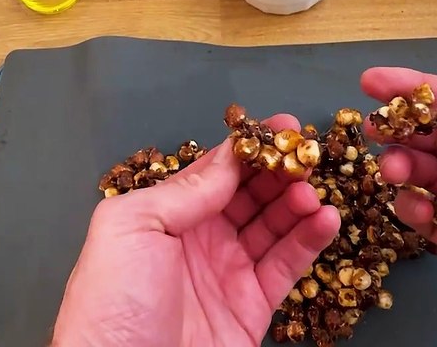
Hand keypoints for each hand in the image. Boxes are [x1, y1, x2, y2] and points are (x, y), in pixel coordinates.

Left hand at [52, 115, 340, 346]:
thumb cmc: (110, 305)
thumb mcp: (131, 227)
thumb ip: (183, 190)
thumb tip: (228, 158)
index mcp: (162, 216)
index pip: (215, 171)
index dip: (249, 149)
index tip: (283, 127)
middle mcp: (197, 241)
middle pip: (249, 194)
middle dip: (280, 171)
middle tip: (308, 154)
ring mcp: (226, 275)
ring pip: (273, 226)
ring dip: (298, 203)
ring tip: (314, 190)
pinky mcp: (251, 309)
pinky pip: (287, 267)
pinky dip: (310, 241)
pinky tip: (326, 219)